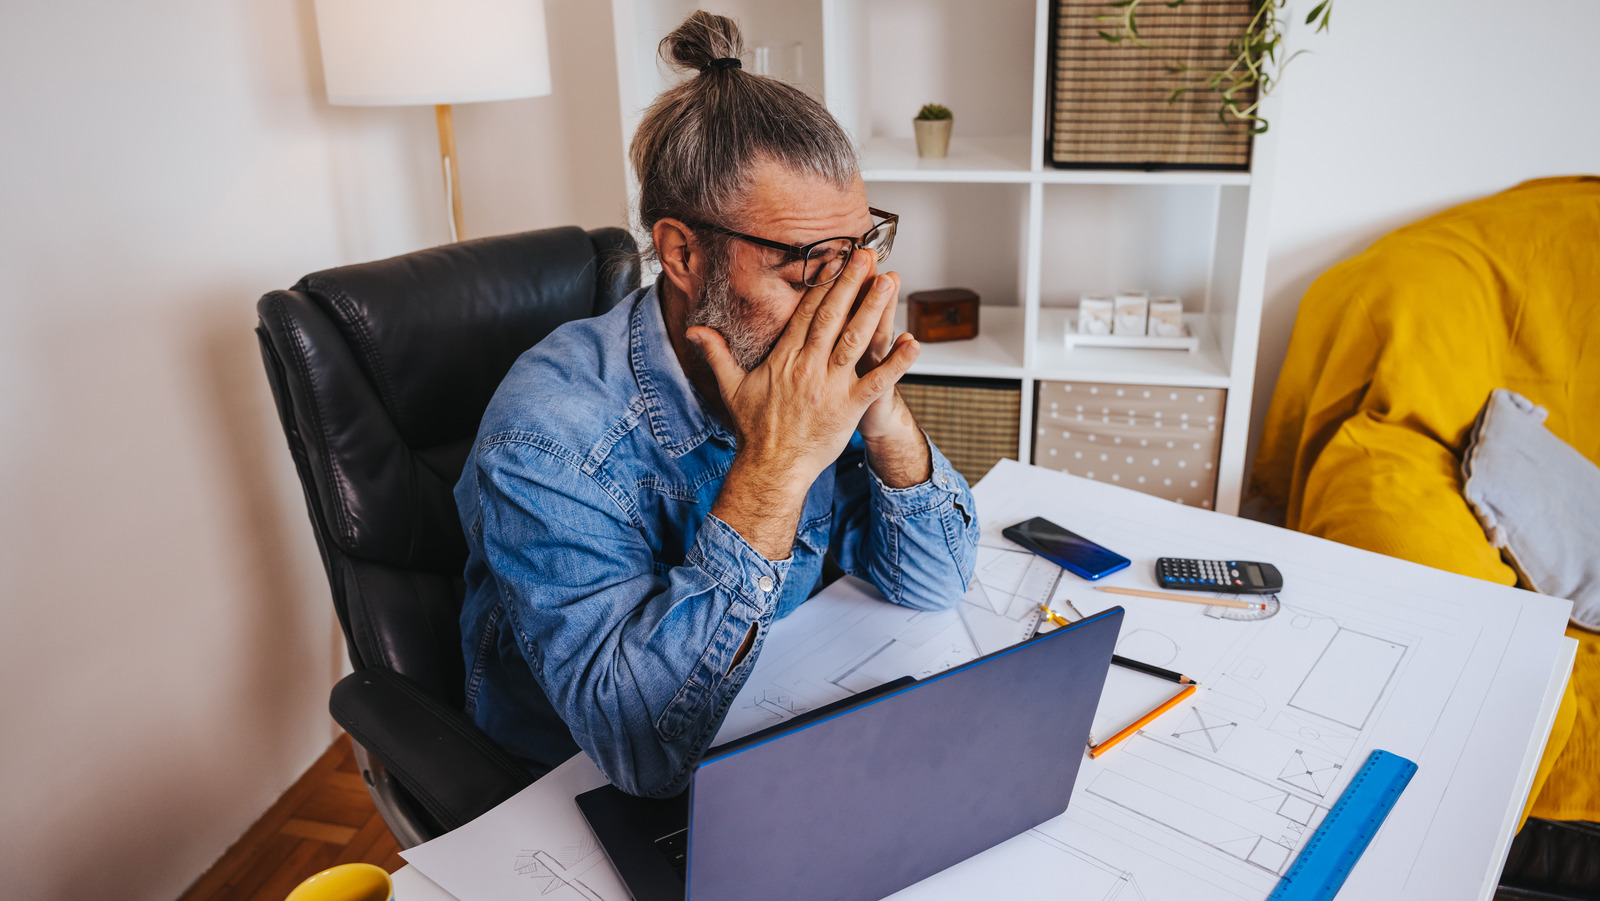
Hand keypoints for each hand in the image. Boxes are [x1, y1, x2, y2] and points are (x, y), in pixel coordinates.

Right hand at [688, 251, 919, 556]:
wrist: (770, 468)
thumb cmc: (755, 430)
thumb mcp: (731, 387)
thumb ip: (716, 354)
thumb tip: (694, 331)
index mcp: (785, 357)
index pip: (807, 312)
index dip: (824, 283)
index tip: (836, 259)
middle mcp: (809, 366)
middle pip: (833, 316)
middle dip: (851, 282)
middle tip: (867, 254)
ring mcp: (830, 386)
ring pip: (856, 339)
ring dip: (874, 308)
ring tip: (889, 280)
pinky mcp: (849, 408)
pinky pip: (877, 381)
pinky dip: (896, 363)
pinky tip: (913, 343)